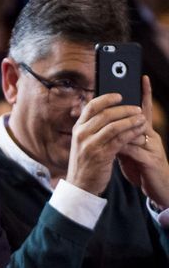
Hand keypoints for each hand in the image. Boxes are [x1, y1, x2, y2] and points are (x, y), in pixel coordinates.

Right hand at [67, 91, 146, 194]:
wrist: (80, 184)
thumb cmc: (86, 162)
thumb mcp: (83, 142)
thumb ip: (92, 128)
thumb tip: (109, 112)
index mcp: (77, 129)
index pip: (91, 106)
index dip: (106, 98)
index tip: (119, 95)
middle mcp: (81, 135)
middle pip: (105, 114)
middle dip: (124, 109)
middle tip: (138, 108)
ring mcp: (90, 145)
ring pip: (114, 126)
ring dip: (131, 121)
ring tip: (142, 119)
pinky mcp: (101, 155)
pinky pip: (119, 140)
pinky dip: (131, 134)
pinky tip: (139, 132)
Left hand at [118, 76, 168, 206]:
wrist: (160, 189)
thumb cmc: (142, 167)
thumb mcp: (130, 150)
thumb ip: (121, 136)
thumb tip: (107, 124)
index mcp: (146, 133)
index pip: (145, 109)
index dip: (145, 94)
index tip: (142, 77)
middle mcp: (152, 137)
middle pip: (139, 118)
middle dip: (125, 112)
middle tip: (113, 104)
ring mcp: (153, 148)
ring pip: (135, 133)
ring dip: (120, 132)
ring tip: (108, 133)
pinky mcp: (151, 161)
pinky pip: (135, 151)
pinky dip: (124, 148)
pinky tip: (115, 148)